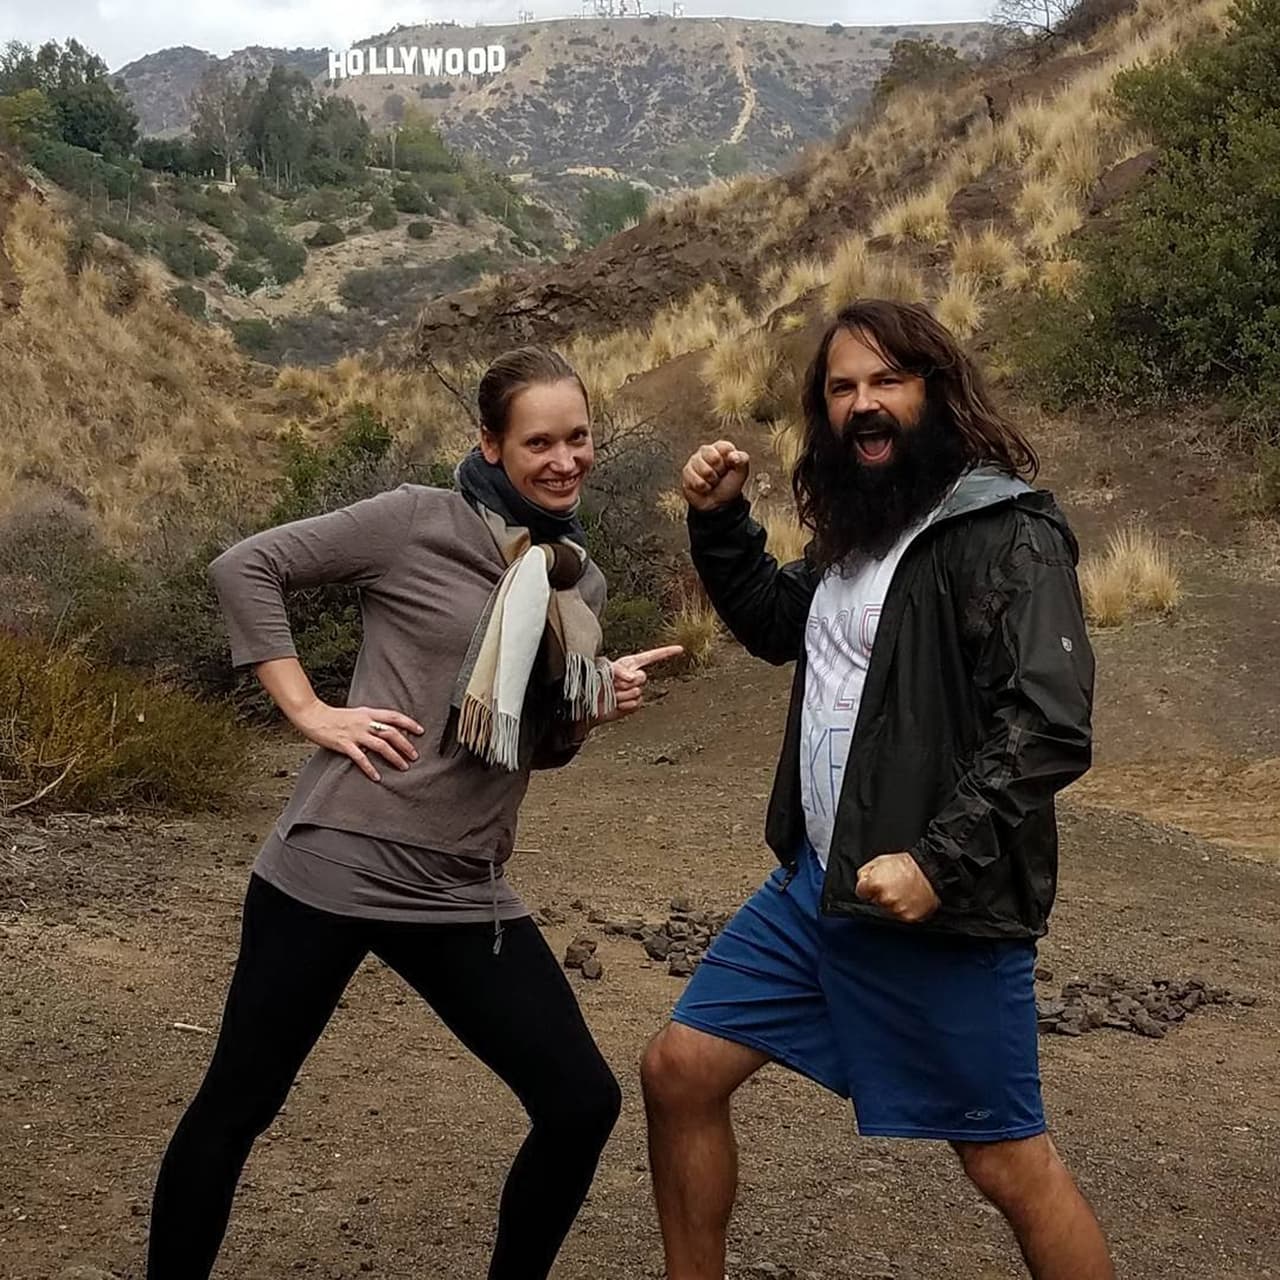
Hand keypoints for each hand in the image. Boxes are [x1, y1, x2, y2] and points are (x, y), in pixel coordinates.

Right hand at [293, 702, 424, 782]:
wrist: (313, 715)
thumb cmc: (335, 716)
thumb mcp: (357, 713)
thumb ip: (371, 719)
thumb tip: (387, 728)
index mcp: (368, 713)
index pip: (394, 716)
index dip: (409, 723)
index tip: (421, 731)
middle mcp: (364, 722)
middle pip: (391, 733)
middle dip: (406, 744)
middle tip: (415, 756)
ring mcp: (355, 733)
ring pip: (381, 745)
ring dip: (394, 757)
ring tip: (404, 766)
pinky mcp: (344, 744)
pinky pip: (360, 758)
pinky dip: (370, 768)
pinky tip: (377, 776)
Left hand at [596, 646, 683, 723]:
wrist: (585, 704)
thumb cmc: (591, 681)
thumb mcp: (603, 668)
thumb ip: (619, 670)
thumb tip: (633, 678)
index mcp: (629, 664)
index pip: (651, 656)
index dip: (666, 653)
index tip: (680, 649)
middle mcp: (633, 677)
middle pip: (642, 677)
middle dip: (626, 682)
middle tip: (612, 684)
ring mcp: (634, 692)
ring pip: (636, 692)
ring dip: (621, 694)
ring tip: (610, 695)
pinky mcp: (632, 705)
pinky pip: (635, 704)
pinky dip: (623, 705)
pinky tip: (615, 704)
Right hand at [682, 440, 749, 511]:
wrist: (718, 502)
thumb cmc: (729, 484)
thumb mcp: (741, 472)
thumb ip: (742, 459)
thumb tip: (733, 456)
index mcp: (720, 447)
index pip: (725, 448)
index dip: (729, 461)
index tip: (730, 467)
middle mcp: (706, 451)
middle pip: (714, 458)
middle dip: (720, 472)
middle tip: (720, 475)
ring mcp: (694, 461)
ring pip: (705, 471)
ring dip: (712, 481)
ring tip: (712, 482)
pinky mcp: (686, 472)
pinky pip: (696, 480)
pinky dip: (704, 487)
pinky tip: (705, 487)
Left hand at [855, 852, 940, 922]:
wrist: (931, 872)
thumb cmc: (907, 865)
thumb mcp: (880, 860)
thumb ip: (865, 872)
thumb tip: (861, 882)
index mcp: (875, 884)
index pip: (861, 893)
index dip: (867, 888)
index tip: (875, 885)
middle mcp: (885, 899)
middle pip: (874, 902)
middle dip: (880, 895)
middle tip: (893, 885)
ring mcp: (897, 910)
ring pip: (887, 910)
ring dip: (892, 904)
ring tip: (903, 891)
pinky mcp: (908, 917)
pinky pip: (900, 916)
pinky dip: (903, 909)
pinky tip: (909, 899)